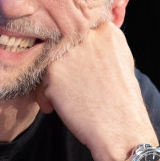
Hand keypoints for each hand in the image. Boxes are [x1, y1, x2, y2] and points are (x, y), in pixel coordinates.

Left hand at [35, 22, 156, 160]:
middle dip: (61, 65)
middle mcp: (87, 35)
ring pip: (48, 60)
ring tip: (66, 99)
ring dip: (51, 81)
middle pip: (60, 44)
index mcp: (107, 30)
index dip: (74, 52)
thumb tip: (74, 40)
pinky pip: (39, 79)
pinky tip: (58, 107)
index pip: (77, 30)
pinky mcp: (53, 69)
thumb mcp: (119, 61)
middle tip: (72, 86)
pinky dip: (45, 96)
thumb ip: (99, 45)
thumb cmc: (121, 101)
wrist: (120, 130)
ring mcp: (69, 51)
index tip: (78, 70)